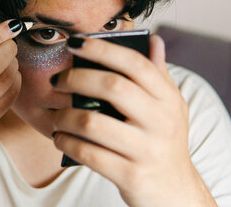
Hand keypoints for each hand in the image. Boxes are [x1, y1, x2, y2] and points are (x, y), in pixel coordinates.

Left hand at [51, 35, 215, 205]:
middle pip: (112, 86)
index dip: (103, 49)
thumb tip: (155, 39)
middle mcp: (162, 122)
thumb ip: (158, 74)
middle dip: (76, 78)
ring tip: (55, 115)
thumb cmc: (164, 141)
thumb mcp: (170, 107)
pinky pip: (88, 154)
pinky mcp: (131, 176)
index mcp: (169, 99)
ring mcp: (147, 150)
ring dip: (64, 116)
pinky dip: (67, 143)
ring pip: (92, 122)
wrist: (175, 193)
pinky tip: (60, 137)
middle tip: (56, 80)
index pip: (135, 64)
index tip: (75, 42)